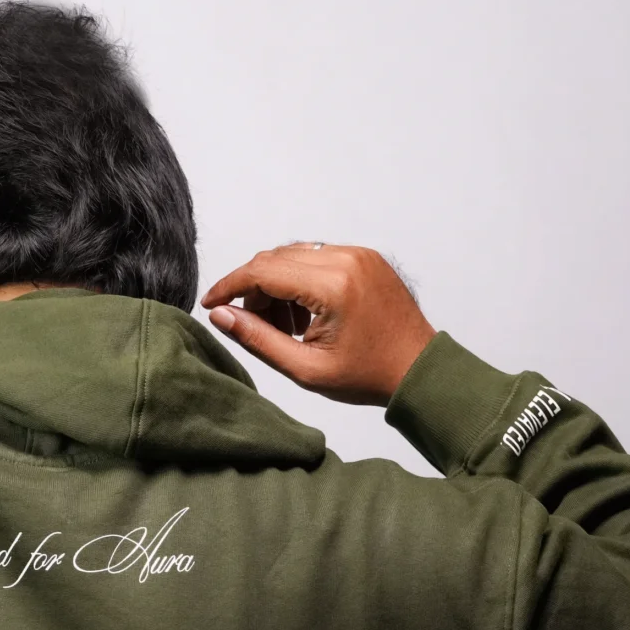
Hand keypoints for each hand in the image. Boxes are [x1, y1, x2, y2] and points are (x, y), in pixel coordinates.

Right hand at [201, 243, 433, 405]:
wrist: (418, 369)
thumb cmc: (368, 375)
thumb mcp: (305, 368)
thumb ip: (258, 339)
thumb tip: (221, 316)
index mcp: (333, 285)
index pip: (263, 271)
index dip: (229, 286)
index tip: (210, 304)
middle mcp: (346, 259)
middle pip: (275, 259)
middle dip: (253, 290)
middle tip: (253, 325)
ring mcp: (358, 254)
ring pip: (293, 256)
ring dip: (276, 286)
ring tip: (285, 327)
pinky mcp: (364, 257)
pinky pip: (316, 258)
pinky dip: (299, 281)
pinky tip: (304, 315)